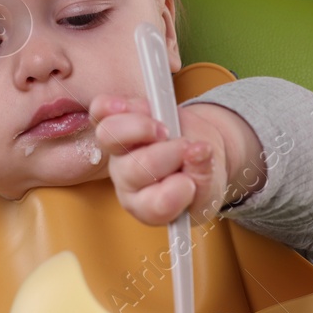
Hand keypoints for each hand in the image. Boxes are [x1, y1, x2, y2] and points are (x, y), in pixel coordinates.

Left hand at [89, 93, 236, 226]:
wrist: (198, 148)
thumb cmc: (200, 174)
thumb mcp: (211, 183)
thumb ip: (204, 174)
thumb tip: (198, 151)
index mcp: (148, 206)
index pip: (156, 205)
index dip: (175, 193)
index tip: (190, 183)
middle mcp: (127, 181)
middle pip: (135, 170)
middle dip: (168, 155)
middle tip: (188, 149)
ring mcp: (118, 152)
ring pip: (111, 137)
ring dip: (141, 128)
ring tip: (165, 130)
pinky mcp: (116, 122)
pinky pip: (101, 111)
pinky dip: (112, 106)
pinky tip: (128, 106)